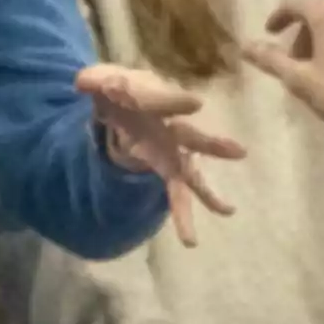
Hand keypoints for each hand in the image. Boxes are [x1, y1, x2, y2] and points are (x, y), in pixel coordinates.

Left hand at [77, 64, 245, 246]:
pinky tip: (191, 240)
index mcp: (154, 99)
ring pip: (191, 172)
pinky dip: (183, 215)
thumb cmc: (117, 90)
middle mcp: (170, 127)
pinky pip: (177, 193)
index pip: (162, 101)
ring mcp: (171, 149)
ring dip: (206, 191)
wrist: (121, 101)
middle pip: (191, 136)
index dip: (175, 103)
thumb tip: (83, 84)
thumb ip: (92, 82)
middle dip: (212, 144)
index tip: (196, 105)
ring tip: (228, 211)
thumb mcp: (98, 82)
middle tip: (239, 152)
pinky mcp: (166, 166)